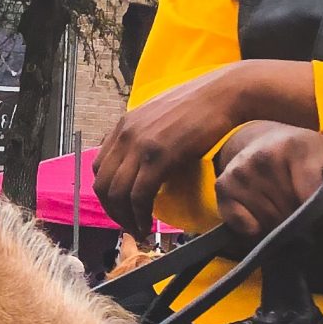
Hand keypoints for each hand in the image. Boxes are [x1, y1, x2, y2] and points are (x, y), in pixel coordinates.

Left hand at [95, 60, 314, 237]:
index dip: (107, 193)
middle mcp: (125, 134)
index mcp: (124, 125)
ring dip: (126, 219)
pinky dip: (140, 215)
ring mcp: (140, 145)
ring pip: (118, 194)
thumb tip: (145, 160)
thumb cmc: (200, 105)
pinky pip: (139, 195)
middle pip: (103, 185)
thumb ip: (146, 136)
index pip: (99, 168)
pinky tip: (149, 224)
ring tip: (140, 230)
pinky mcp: (159, 157)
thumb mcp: (161, 117)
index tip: (120, 207)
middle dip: (113, 212)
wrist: (224, 94)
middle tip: (128, 225)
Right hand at [213, 123, 322, 239]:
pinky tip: (262, 210)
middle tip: (303, 208)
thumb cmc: (310, 156)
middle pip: (289, 216)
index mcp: (298, 148)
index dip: (319, 216)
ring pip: (268, 224)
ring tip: (284, 206)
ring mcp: (240, 172)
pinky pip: (245, 228)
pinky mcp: (223, 187)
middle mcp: (265, 156)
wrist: (262, 138)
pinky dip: (256, 229)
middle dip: (301, 222)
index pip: (309, 200)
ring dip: (279, 225)